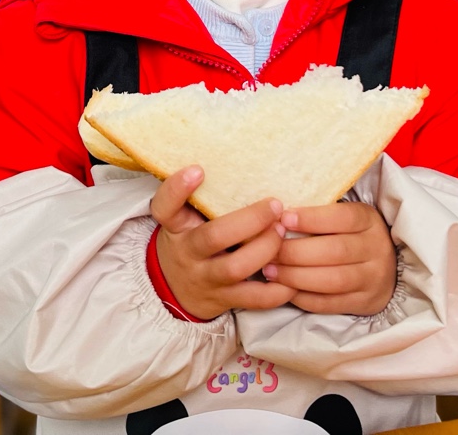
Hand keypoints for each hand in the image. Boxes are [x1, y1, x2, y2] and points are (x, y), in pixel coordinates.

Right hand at [151, 166, 296, 320]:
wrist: (173, 291)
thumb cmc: (189, 241)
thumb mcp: (184, 218)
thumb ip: (203, 197)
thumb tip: (242, 156)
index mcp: (176, 227)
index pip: (164, 207)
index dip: (178, 189)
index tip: (199, 169)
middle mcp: (188, 253)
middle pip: (213, 237)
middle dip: (249, 220)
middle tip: (275, 205)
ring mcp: (206, 279)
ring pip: (235, 267)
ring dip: (265, 249)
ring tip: (282, 232)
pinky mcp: (224, 300)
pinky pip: (253, 299)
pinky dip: (277, 290)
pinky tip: (293, 275)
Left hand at [263, 202, 396, 315]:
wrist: (386, 268)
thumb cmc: (351, 235)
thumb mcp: (344, 218)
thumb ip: (318, 216)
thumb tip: (276, 216)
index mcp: (369, 221)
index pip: (343, 217)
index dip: (312, 218)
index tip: (284, 219)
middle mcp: (376, 249)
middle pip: (335, 251)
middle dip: (296, 252)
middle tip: (269, 251)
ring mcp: (373, 279)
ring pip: (333, 280)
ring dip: (296, 277)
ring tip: (271, 271)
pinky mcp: (364, 303)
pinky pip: (330, 303)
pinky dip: (304, 298)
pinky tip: (284, 290)